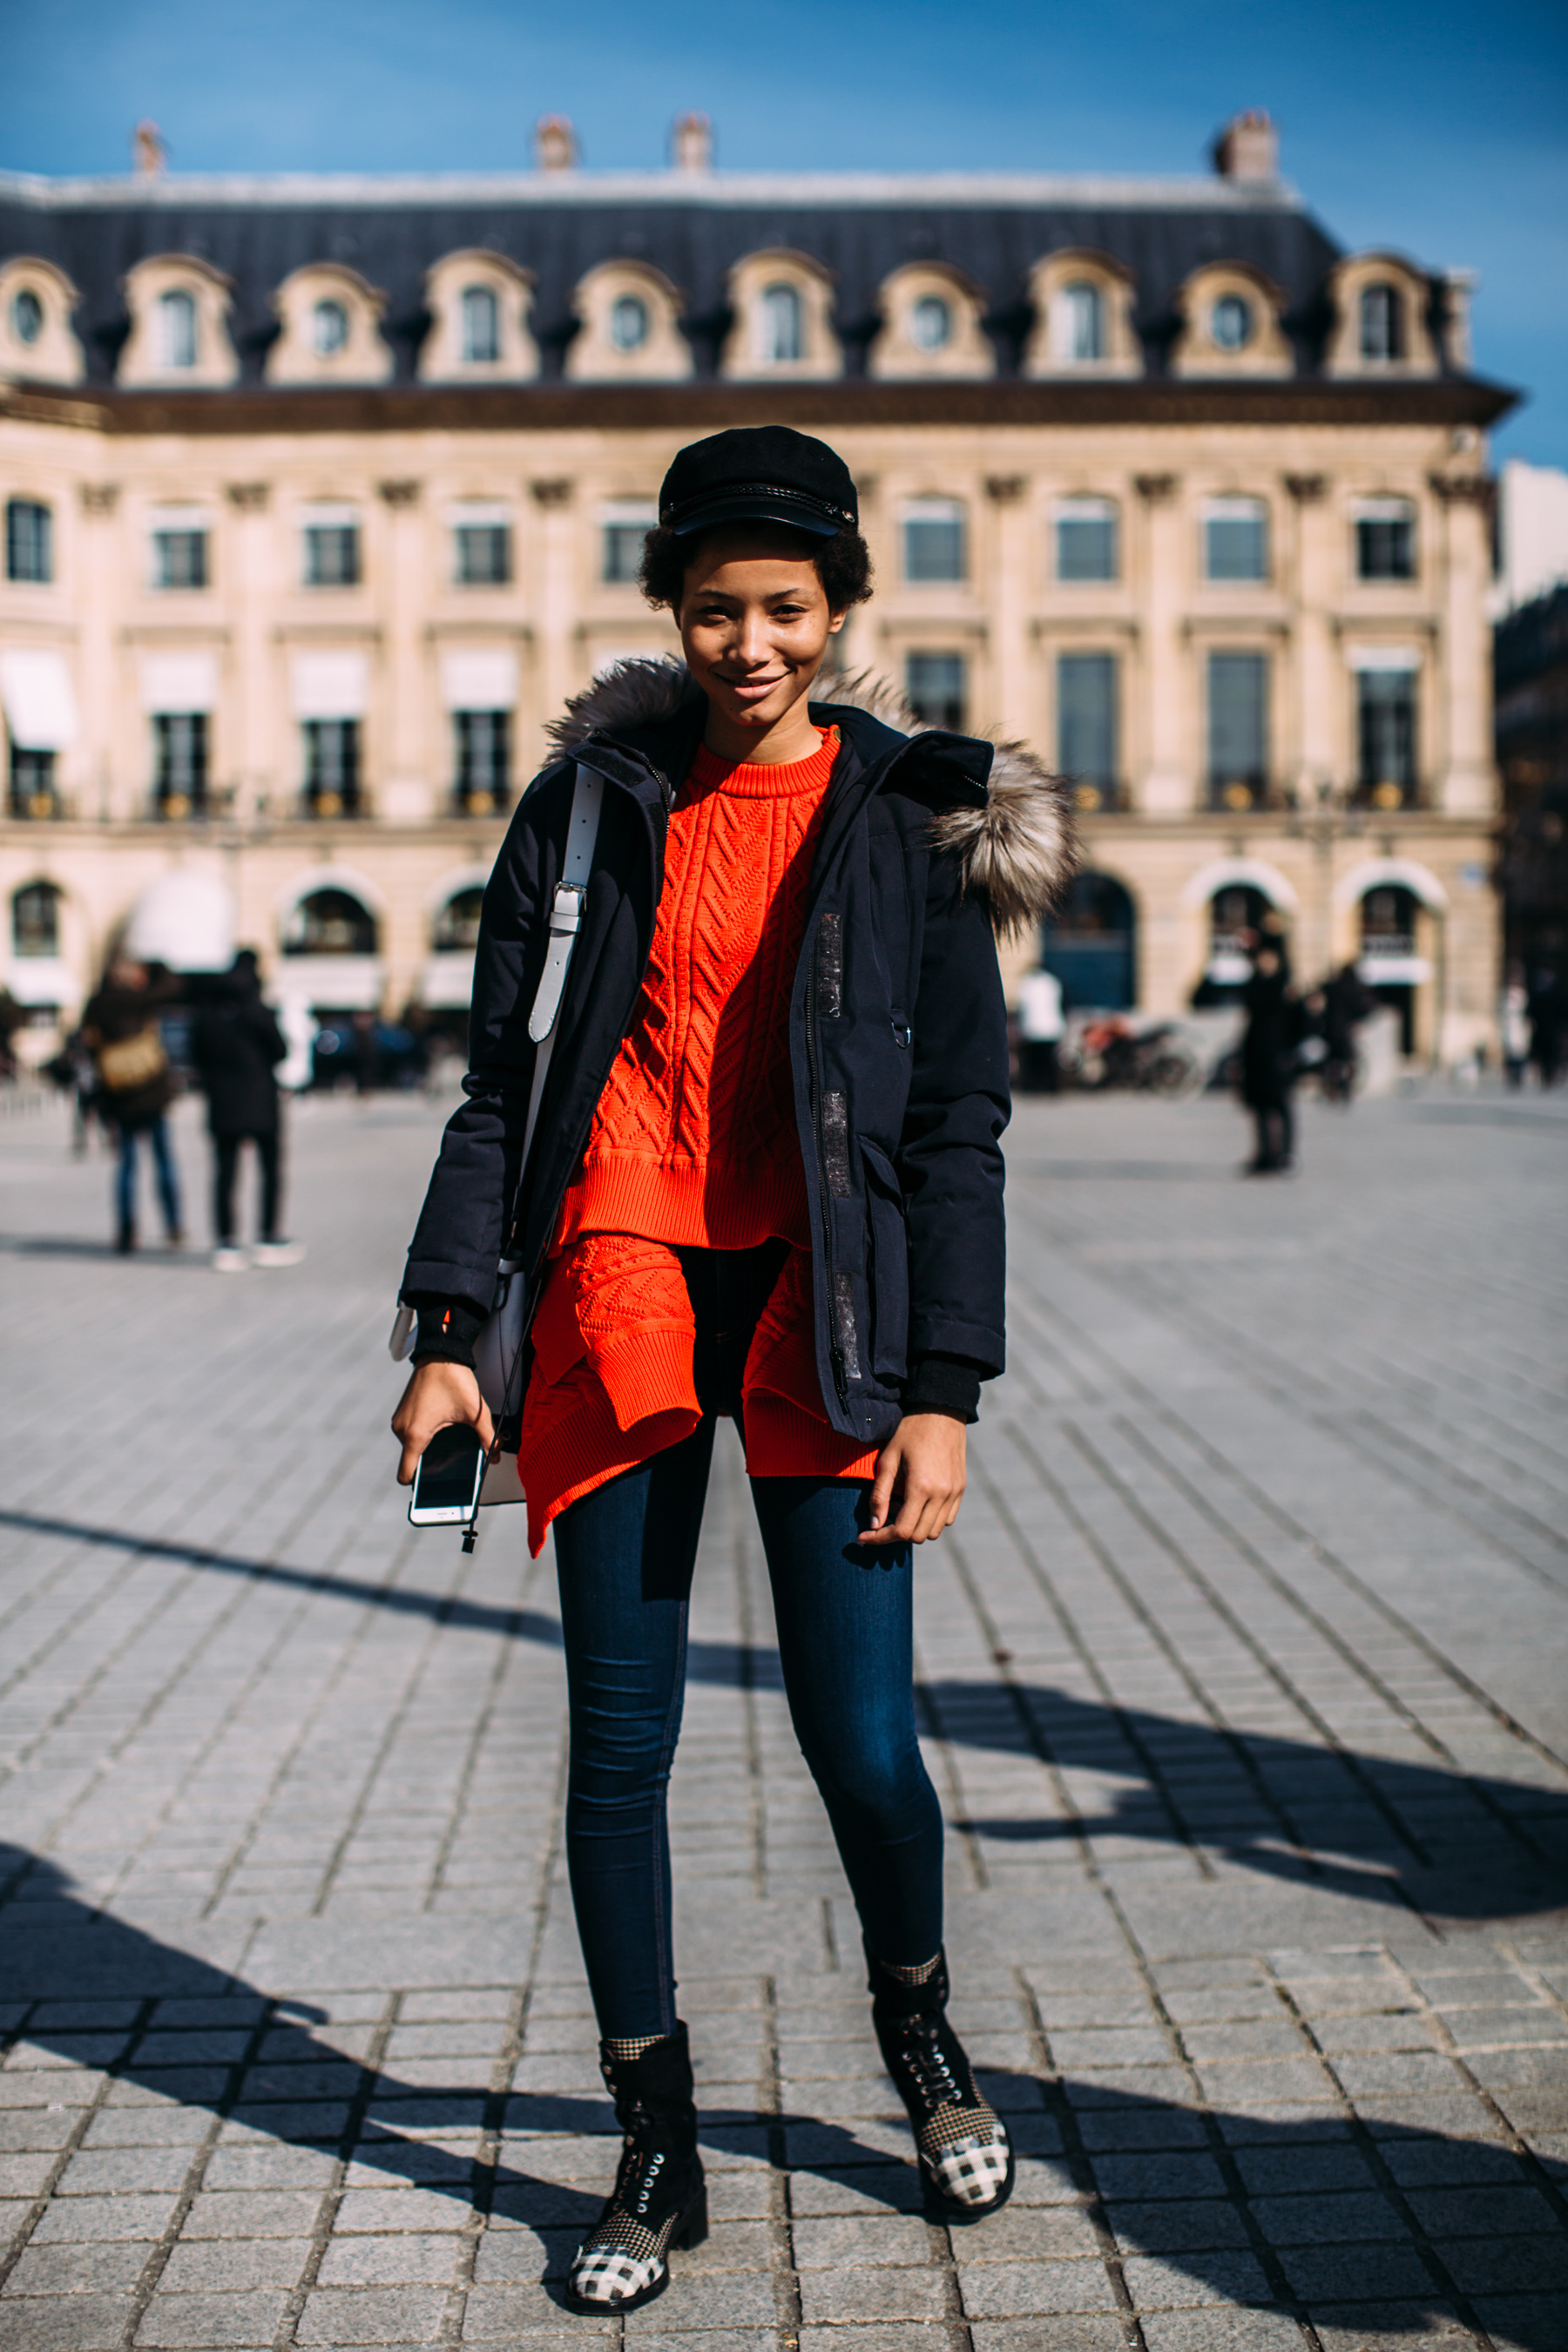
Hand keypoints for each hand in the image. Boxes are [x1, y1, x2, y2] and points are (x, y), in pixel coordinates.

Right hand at [391, 1360, 494, 1485]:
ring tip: (448, 1440)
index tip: (433, 1488)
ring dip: (428, 1448)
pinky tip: (441, 1428)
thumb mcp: (475, 1412)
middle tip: (452, 1463)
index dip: (419, 1486)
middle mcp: (402, 1429)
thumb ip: (486, 1438)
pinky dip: (424, 1435)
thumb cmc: (453, 1378)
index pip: (406, 1475)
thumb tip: (494, 1456)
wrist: (440, 1351)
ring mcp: (400, 1420)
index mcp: (415, 1435)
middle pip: (413, 1462)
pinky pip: (411, 1433)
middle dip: (431, 1465)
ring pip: (413, 1447)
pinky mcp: (402, 1412)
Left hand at [859, 1413, 966, 1546]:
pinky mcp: (961, 1489)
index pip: (901, 1531)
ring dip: (914, 1528)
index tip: (863, 1537)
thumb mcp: (888, 1459)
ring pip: (933, 1531)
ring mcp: (954, 1493)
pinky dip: (930, 1520)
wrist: (942, 1410)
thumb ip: (880, 1494)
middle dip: (895, 1534)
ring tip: (899, 1508)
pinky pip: (947, 1519)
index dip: (880, 1538)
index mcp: (921, 1488)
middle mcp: (942, 1495)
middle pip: (917, 1536)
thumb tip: (874, 1524)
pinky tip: (917, 1503)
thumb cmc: (910, 1431)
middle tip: (880, 1519)